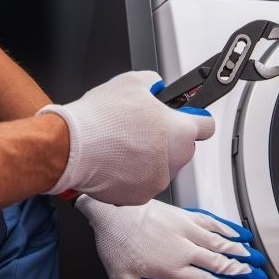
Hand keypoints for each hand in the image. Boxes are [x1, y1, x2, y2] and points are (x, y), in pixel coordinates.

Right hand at [37, 71, 214, 204]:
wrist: (71, 147)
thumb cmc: (100, 118)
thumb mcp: (132, 81)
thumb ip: (154, 83)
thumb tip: (157, 87)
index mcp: (180, 131)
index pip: (207, 125)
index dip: (196, 117)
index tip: (188, 116)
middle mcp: (175, 159)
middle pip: (183, 148)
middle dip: (168, 138)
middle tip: (144, 127)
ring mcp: (157, 181)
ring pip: (162, 167)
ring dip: (151, 157)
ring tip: (123, 143)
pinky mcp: (139, 197)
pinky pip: (143, 183)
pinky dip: (133, 174)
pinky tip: (116, 160)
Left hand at [76, 196, 266, 278]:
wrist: (113, 207)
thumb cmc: (116, 240)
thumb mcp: (122, 278)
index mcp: (172, 268)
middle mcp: (184, 249)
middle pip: (219, 263)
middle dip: (241, 272)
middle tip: (257, 276)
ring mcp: (186, 229)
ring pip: (220, 242)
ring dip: (239, 251)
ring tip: (255, 257)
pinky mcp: (183, 214)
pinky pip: (211, 221)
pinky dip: (226, 227)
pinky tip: (236, 231)